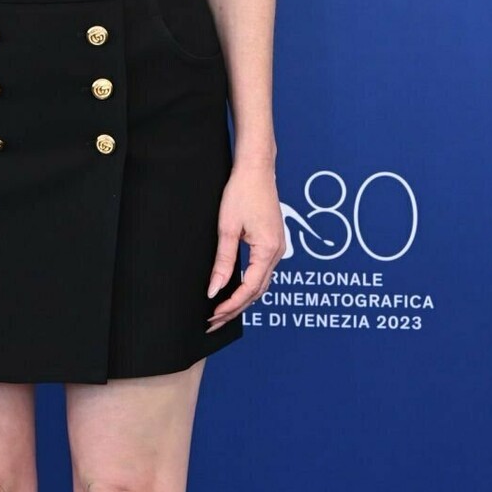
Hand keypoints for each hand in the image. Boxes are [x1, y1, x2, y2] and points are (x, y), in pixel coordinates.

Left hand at [205, 162, 284, 332]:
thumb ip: (223, 261)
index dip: (231, 304)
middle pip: (257, 291)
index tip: (213, 315)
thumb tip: (215, 289)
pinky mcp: (273, 242)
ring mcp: (278, 247)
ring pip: (261, 284)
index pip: (250, 288)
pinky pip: (263, 272)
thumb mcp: (227, 228)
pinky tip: (235, 291)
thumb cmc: (242, 192)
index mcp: (268, 249)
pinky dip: (249, 285)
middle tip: (213, 322)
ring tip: (221, 312)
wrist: (257, 169)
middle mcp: (278, 252)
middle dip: (235, 308)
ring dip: (242, 299)